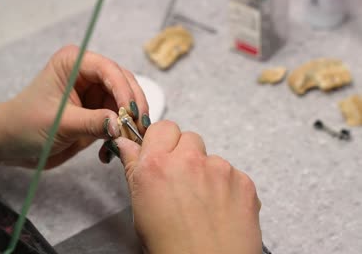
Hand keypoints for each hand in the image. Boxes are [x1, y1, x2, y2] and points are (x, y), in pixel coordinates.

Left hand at [0, 45, 149, 166]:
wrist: (12, 144)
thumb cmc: (25, 125)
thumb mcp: (60, 123)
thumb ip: (92, 122)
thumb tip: (121, 125)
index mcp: (74, 62)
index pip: (108, 69)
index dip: (123, 89)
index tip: (130, 113)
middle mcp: (87, 73)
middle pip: (123, 84)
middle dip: (132, 106)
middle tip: (138, 129)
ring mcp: (93, 93)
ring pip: (125, 103)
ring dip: (129, 122)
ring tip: (128, 141)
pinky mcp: (97, 112)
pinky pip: (118, 120)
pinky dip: (120, 134)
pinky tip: (111, 149)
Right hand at [115, 121, 261, 253]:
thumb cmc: (172, 247)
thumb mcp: (140, 208)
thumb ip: (135, 169)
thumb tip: (126, 145)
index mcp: (156, 166)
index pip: (161, 127)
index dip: (161, 141)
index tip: (162, 152)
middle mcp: (188, 161)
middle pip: (187, 137)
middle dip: (183, 153)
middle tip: (181, 180)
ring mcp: (219, 169)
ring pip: (210, 156)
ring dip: (205, 171)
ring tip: (202, 202)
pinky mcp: (242, 180)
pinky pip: (231, 172)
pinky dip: (226, 186)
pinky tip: (218, 208)